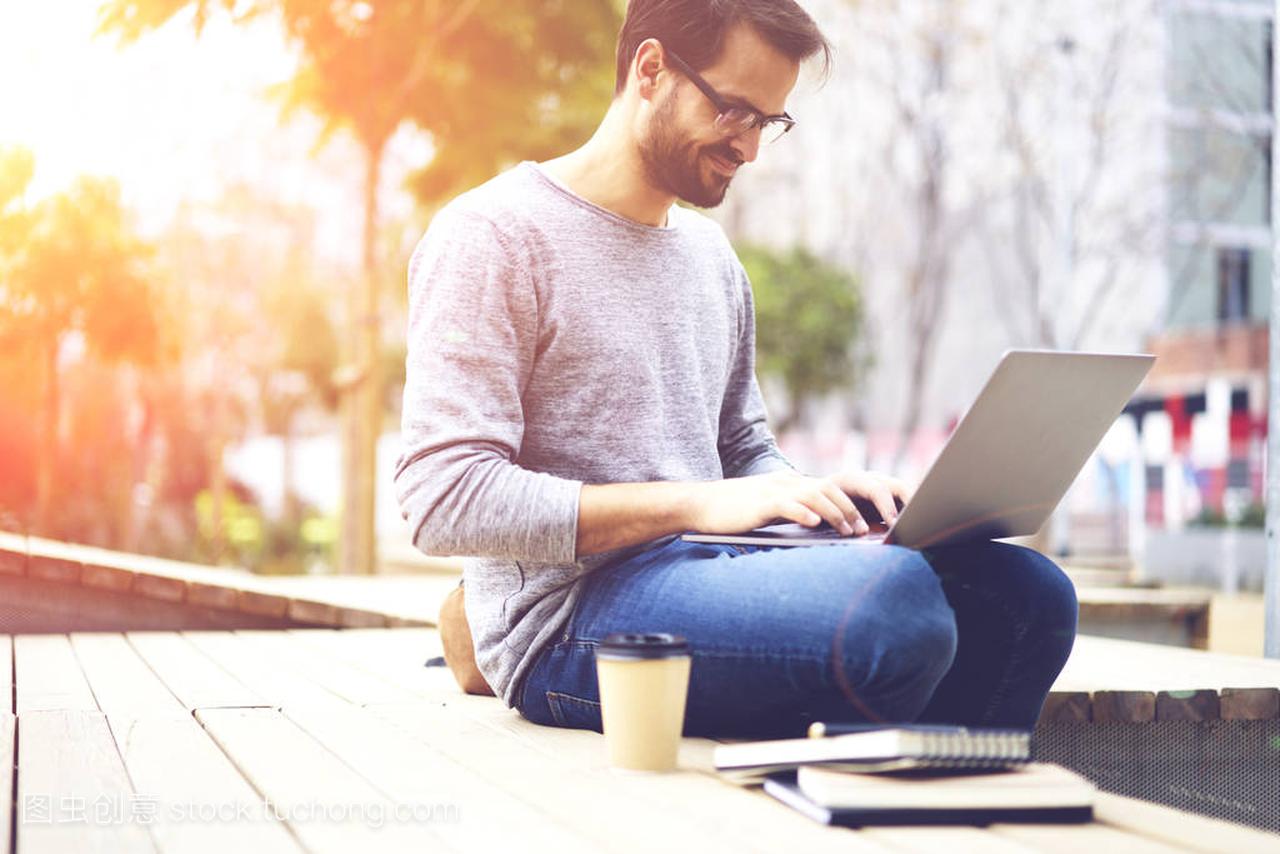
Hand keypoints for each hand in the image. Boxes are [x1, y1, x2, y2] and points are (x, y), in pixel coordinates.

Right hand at [685, 469, 913, 536]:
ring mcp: (773, 491)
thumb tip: (814, 528)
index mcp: (789, 485)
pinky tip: (815, 524)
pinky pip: (787, 505)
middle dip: (849, 510)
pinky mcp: (760, 503)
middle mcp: (785, 484)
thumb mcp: (767, 510)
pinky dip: (804, 513)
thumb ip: (790, 513)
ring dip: (835, 513)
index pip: (828, 488)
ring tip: (848, 531)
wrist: (701, 505)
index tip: (862, 524)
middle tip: (862, 530)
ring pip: (814, 496)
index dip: (849, 505)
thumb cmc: (733, 513)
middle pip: (828, 490)